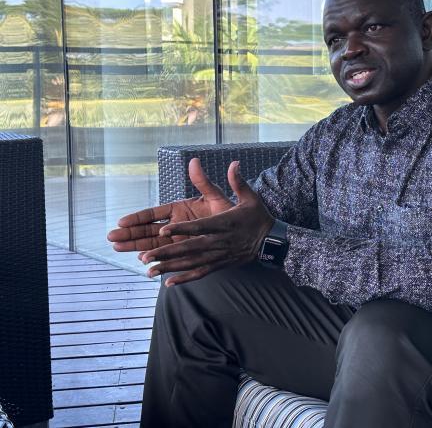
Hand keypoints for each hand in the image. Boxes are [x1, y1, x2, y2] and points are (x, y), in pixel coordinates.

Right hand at [107, 157, 233, 255]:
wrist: (244, 231)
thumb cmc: (229, 212)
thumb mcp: (215, 197)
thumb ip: (204, 182)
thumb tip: (194, 161)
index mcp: (180, 209)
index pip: (153, 213)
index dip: (137, 217)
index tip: (122, 221)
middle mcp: (176, 224)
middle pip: (148, 229)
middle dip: (129, 233)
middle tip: (111, 238)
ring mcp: (179, 238)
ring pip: (153, 243)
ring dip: (136, 246)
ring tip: (117, 249)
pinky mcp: (185, 251)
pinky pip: (167, 256)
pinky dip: (156, 259)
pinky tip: (143, 263)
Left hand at [123, 160, 274, 285]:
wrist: (271, 242)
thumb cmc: (258, 218)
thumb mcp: (250, 197)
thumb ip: (238, 182)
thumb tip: (234, 163)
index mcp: (224, 223)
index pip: (200, 227)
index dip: (181, 229)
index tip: (163, 230)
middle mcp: (219, 241)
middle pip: (190, 248)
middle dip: (167, 253)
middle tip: (145, 256)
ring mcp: (218, 255)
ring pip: (191, 263)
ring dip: (170, 267)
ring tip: (149, 271)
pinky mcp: (219, 264)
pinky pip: (199, 273)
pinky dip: (184, 279)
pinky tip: (168, 283)